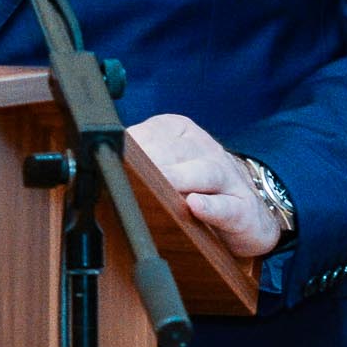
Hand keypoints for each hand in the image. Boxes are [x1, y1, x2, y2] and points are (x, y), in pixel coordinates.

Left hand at [124, 112, 285, 258]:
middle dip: (151, 162)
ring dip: (180, 178)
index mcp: (183, 134)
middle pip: (177, 152)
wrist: (250, 213)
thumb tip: (96, 164)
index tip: (109, 156)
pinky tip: (195, 206)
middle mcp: (207, 151)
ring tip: (161, 183)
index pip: (153, 133)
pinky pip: (227, 206)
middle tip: (127, 172)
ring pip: (204, 173)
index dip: (130, 147)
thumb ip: (136, 161)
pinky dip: (211, 207)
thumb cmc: (195, 187)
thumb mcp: (167, 165)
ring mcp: (228, 179)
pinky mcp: (242, 210)